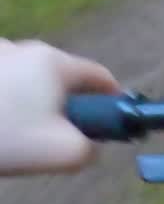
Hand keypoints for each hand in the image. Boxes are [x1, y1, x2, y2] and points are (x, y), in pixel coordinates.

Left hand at [0, 40, 120, 174]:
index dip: (113, 99)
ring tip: (13, 134)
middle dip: (65, 105)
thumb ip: (90, 149)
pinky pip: (2, 83)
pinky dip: (4, 100)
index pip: (100, 76)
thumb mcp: (62, 153)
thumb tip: (91, 145)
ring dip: (29, 102)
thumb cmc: (4, 136)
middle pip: (60, 77)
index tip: (111, 122)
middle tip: (55, 136)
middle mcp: (25, 49)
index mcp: (54, 63)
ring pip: (27, 80)